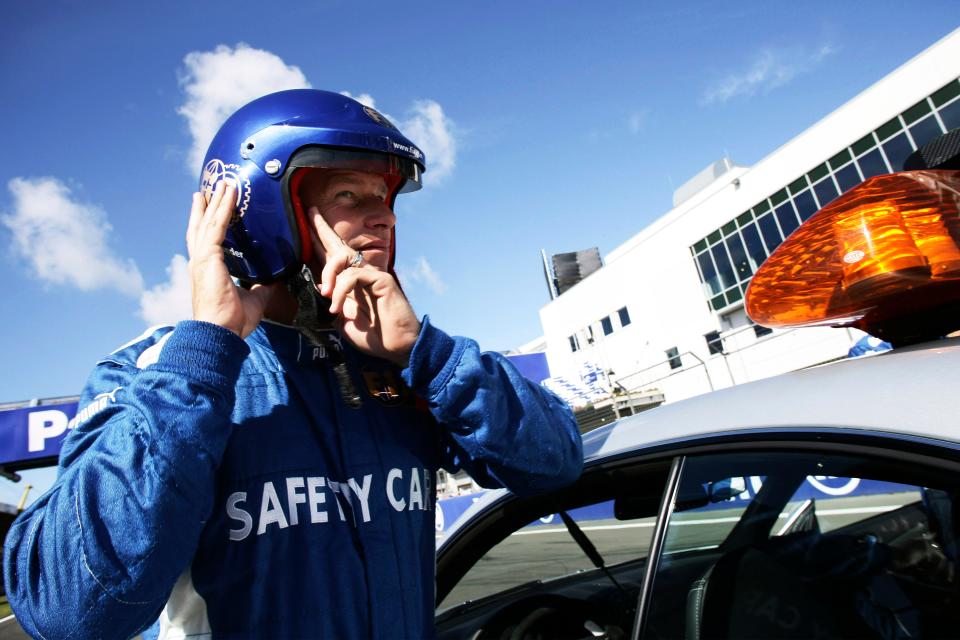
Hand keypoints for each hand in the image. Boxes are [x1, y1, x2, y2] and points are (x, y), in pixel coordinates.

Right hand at [187, 182, 276, 337]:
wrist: (221, 332)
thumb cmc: (233, 321)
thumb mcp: (253, 298)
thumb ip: (261, 286)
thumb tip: (273, 278)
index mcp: (208, 270)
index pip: (207, 240)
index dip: (208, 223)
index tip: (209, 208)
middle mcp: (201, 261)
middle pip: (202, 226)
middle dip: (208, 206)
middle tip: (211, 188)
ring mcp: (202, 258)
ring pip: (209, 221)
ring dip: (216, 201)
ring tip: (222, 184)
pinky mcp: (207, 257)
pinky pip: (216, 226)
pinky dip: (222, 208)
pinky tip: (229, 194)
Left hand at [310, 206, 419, 365]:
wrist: (397, 347)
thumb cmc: (374, 336)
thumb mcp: (343, 321)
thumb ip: (332, 303)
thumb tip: (318, 287)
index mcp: (350, 284)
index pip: (333, 257)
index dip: (321, 240)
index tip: (309, 220)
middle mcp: (361, 274)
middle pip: (339, 246)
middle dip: (323, 229)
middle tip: (310, 212)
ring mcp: (372, 275)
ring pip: (343, 259)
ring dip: (329, 274)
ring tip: (326, 295)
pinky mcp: (381, 279)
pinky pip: (353, 275)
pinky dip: (341, 290)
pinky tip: (338, 308)